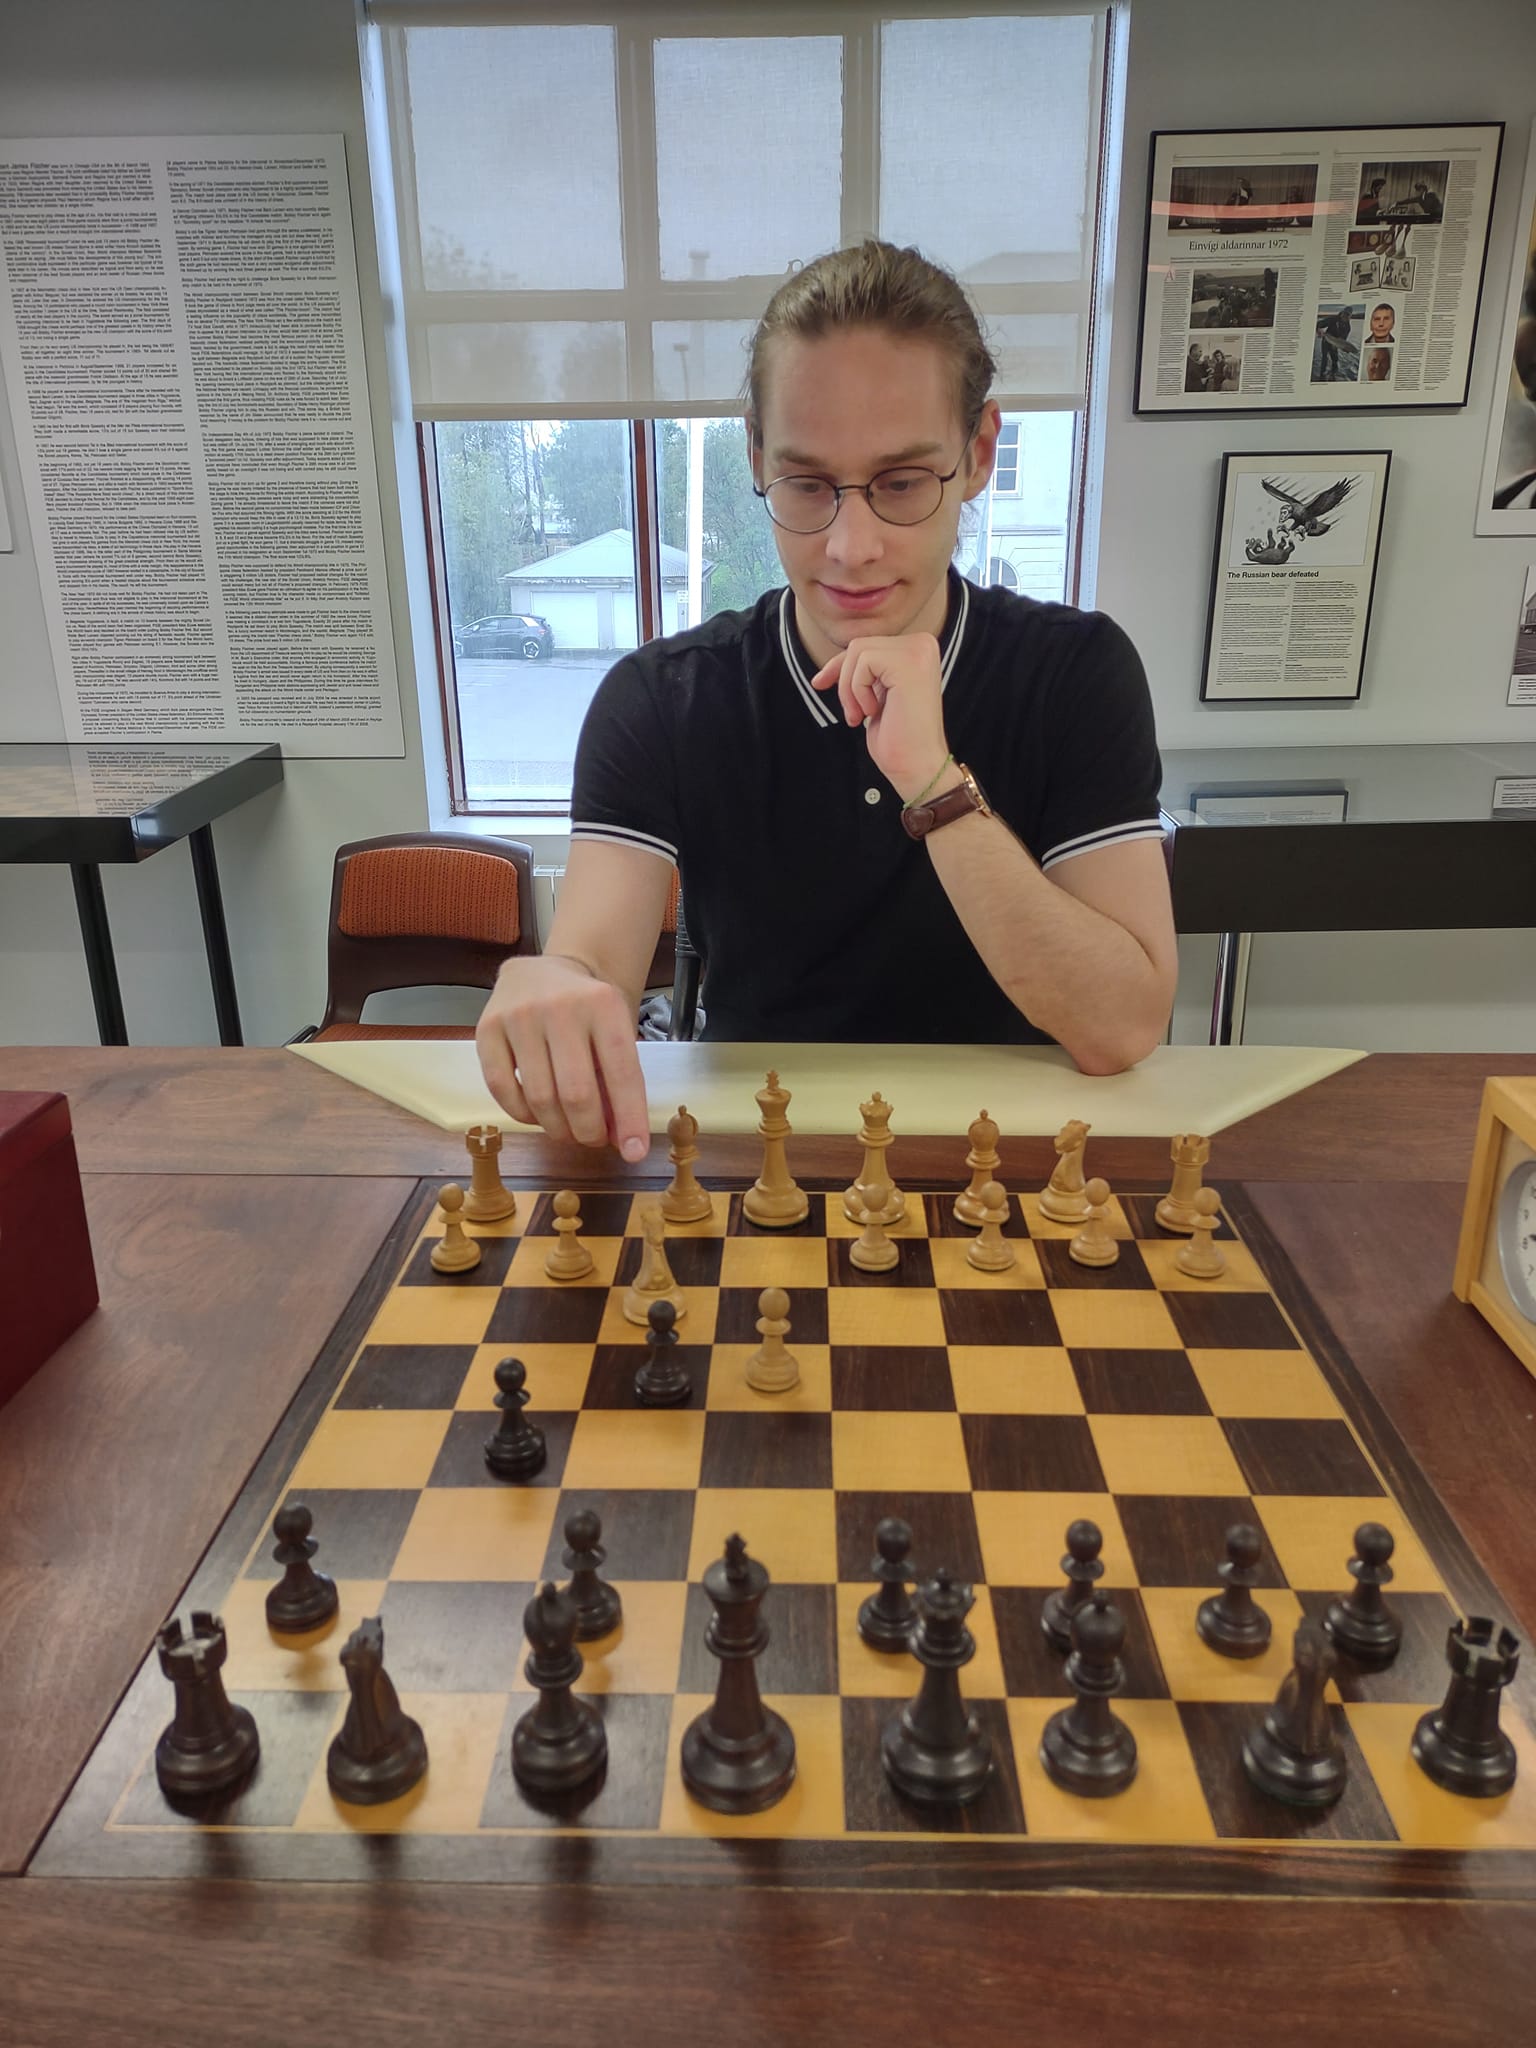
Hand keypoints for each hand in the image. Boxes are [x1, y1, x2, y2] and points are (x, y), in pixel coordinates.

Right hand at [475, 954, 650, 1160]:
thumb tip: (623, 1142)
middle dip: (589, 1131)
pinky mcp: (487, 1028)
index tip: (635, 1152)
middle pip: (577, 1093)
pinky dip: (523, 1115)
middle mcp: (561, 1006)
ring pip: (540, 1098)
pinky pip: (502, 1090)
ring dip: (558, 1128)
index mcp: (603, 1004)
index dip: (630, 1118)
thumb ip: (620, 1083)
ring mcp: (519, 1016)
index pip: (622, 1072)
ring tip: (568, 1130)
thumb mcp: (615, 1032)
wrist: (545, 971)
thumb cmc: (588, 1011)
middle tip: (593, 1139)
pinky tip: (537, 1115)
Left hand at [809, 632, 950, 799]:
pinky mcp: (909, 663)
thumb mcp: (876, 694)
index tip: (819, 683)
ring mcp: (918, 651)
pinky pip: (863, 663)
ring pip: (857, 652)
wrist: (917, 766)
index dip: (840, 667)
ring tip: (861, 715)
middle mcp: (923, 644)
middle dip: (844, 681)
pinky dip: (858, 690)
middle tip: (853, 716)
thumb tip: (835, 662)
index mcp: (919, 649)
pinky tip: (873, 712)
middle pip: (859, 645)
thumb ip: (868, 671)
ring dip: (850, 689)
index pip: (867, 645)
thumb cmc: (898, 739)